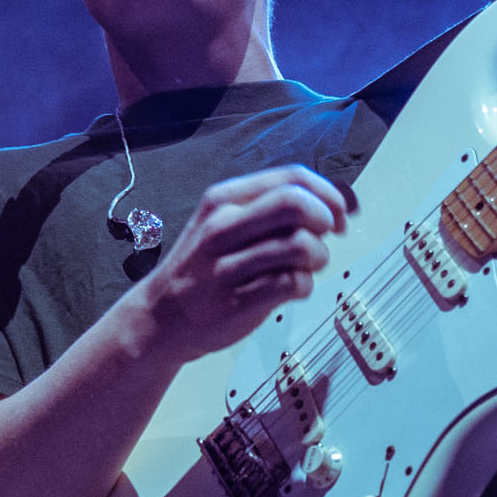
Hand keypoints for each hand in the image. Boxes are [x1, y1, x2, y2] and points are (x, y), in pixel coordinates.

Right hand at [124, 164, 351, 362]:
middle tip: (326, 237)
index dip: (327, 193)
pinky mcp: (236, 302)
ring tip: (308, 267)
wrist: (159, 318)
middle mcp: (223, 227)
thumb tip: (333, 204)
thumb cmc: (203, 268)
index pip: (291, 177)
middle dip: (325, 219)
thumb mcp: (224, 224)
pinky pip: (293, 284)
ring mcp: (227, 266)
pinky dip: (305, 286)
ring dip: (319, 257)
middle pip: (296, 204)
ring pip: (300, 246)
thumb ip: (269, 210)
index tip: (337, 213)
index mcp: (223, 199)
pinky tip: (293, 289)